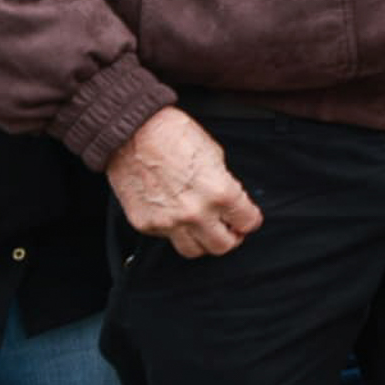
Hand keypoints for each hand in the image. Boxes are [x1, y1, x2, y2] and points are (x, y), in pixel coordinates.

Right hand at [105, 106, 262, 258]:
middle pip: (223, 246)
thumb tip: (229, 201)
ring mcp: (169, 222)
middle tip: (230, 228)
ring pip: (194, 251)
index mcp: (220, 192)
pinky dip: (176, 231)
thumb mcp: (215, 155)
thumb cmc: (175, 135)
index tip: (248, 218)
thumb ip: (224, 184)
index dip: (250, 220)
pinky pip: (167, 239)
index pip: (247, 222)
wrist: (135, 133)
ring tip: (205, 228)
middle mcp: (196, 213)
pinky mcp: (146, 225)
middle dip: (231, 237)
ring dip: (203, 241)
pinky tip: (178, 216)